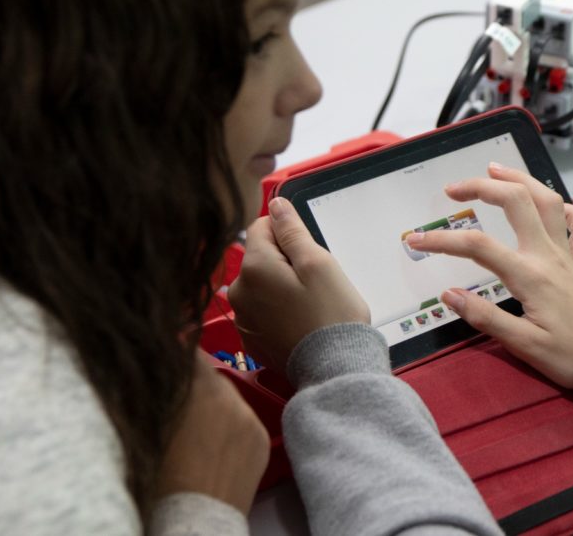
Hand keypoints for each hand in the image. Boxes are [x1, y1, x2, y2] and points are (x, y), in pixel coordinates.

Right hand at [156, 353, 269, 513]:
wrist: (196, 521)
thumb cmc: (161, 476)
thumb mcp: (150, 425)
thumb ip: (158, 391)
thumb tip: (158, 371)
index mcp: (201, 389)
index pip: (190, 353)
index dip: (175, 353)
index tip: (165, 358)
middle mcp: (232, 397)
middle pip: (210, 375)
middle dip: (194, 381)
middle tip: (176, 397)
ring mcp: (251, 418)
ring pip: (229, 398)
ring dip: (213, 403)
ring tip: (196, 426)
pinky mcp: (263, 439)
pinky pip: (244, 420)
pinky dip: (231, 425)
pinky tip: (216, 445)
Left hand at [227, 197, 369, 372]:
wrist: (333, 368)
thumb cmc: (331, 314)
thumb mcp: (318, 263)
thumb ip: (291, 231)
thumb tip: (275, 205)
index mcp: (253, 267)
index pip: (260, 226)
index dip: (287, 231)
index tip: (308, 250)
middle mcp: (238, 292)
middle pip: (260, 257)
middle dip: (285, 260)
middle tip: (314, 280)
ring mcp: (243, 318)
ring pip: (261, 284)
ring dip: (281, 286)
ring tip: (309, 304)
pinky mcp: (252, 338)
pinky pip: (263, 310)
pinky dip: (278, 310)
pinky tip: (300, 321)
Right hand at [405, 163, 572, 388]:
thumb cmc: (571, 357)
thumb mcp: (523, 345)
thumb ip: (485, 317)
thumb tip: (449, 295)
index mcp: (529, 276)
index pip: (477, 246)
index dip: (442, 240)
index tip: (417, 240)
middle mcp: (548, 255)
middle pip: (515, 202)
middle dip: (482, 186)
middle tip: (454, 188)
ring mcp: (568, 254)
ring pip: (548, 201)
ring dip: (521, 180)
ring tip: (496, 170)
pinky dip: (566, 209)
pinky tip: (553, 206)